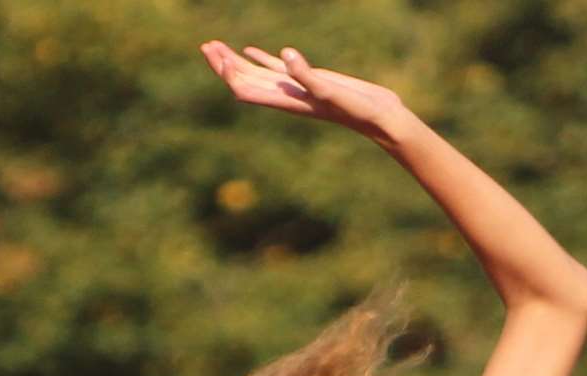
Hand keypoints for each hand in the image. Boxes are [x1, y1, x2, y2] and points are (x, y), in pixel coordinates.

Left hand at [199, 41, 409, 142]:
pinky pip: (278, 68)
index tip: (217, 56)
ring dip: (236, 61)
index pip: (247, 89)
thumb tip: (285, 54)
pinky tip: (251, 51)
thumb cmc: (358, 109)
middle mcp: (287, 96)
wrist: (380, 118)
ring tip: (215, 46)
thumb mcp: (331, 90)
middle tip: (206, 46)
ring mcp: (297, 88)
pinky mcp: (309, 80)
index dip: (229, 74)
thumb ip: (307, 74)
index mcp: (287, 100)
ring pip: (257, 73)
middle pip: (245, 81)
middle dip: (224, 64)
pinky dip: (261, 59)